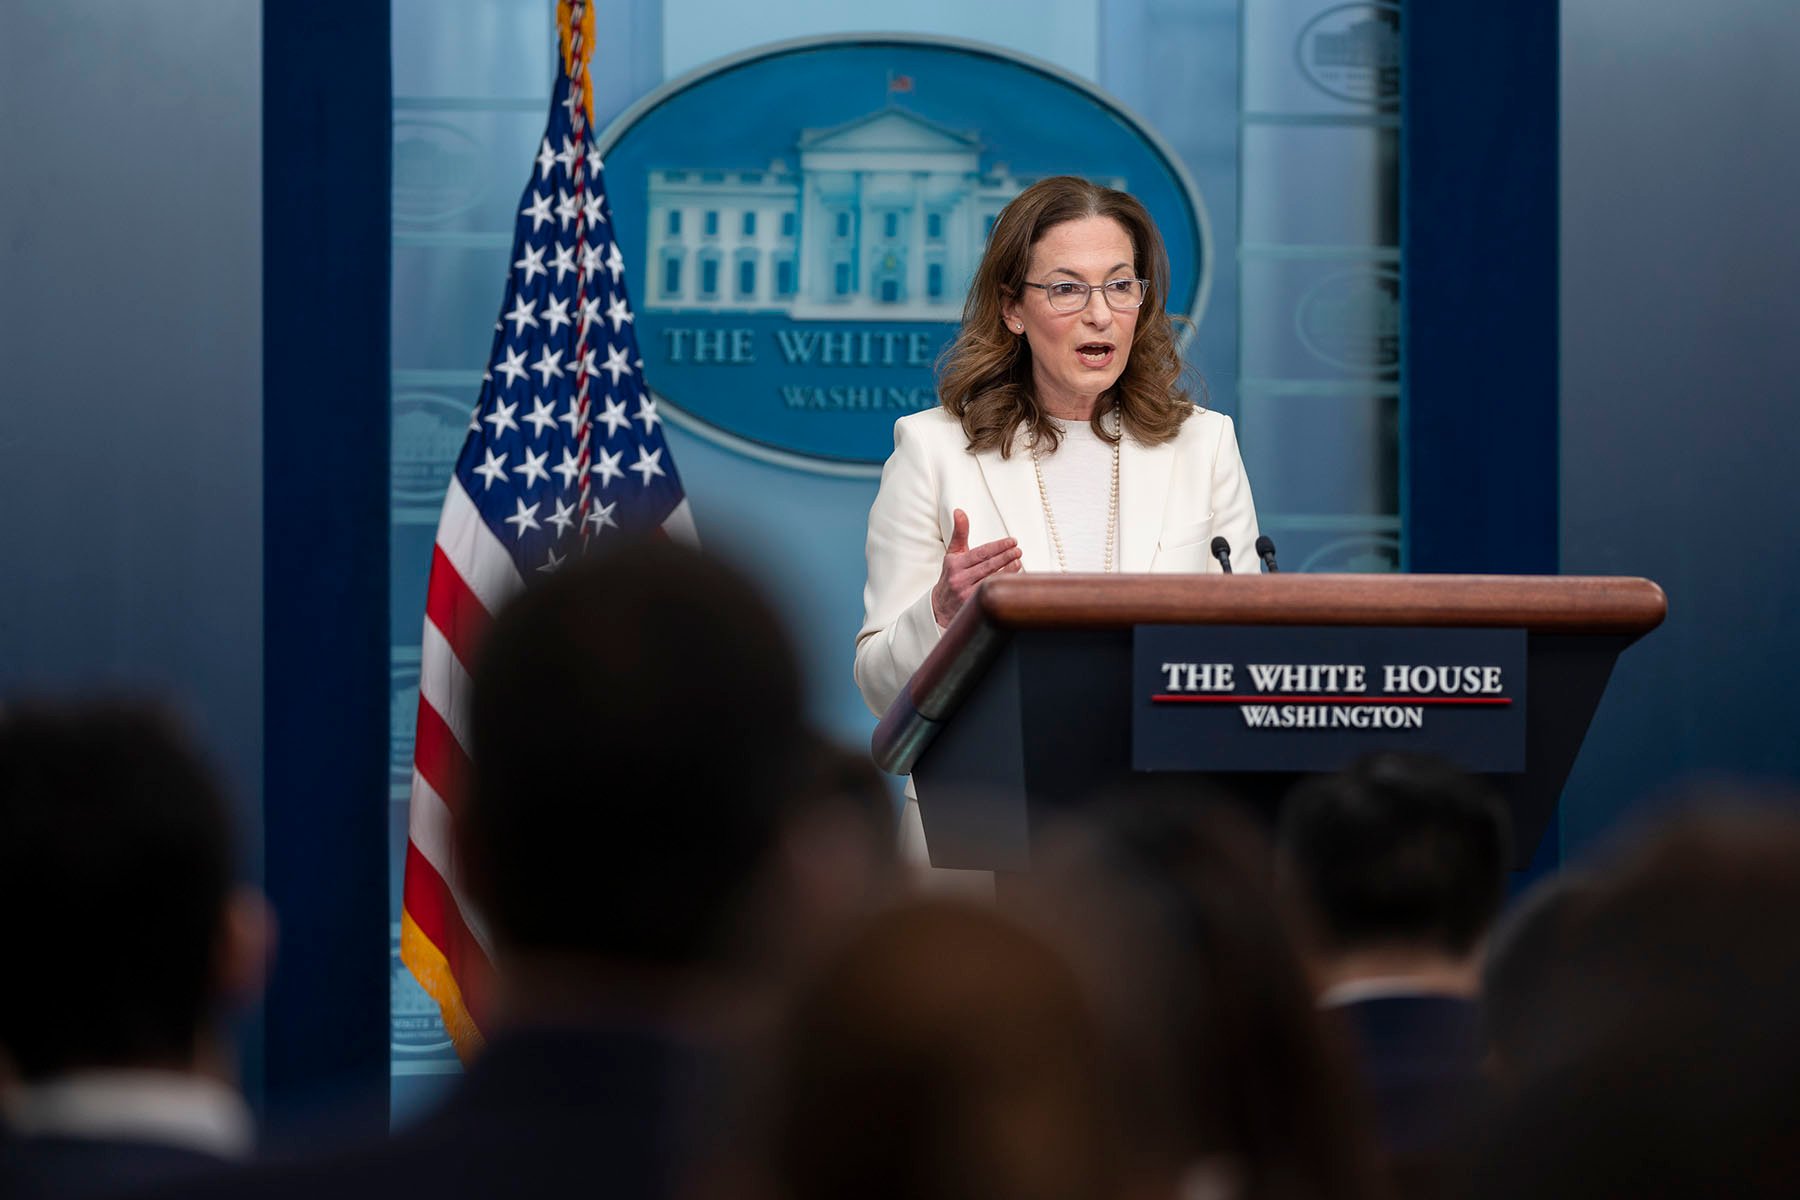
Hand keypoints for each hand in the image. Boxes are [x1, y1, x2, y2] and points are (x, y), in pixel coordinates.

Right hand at [932, 509, 1021, 627]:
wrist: (941, 606)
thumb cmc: (951, 575)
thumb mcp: (953, 553)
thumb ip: (959, 533)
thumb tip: (959, 511)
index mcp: (955, 563)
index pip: (981, 553)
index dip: (998, 547)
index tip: (1012, 541)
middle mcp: (959, 578)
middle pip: (987, 566)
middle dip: (1005, 557)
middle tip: (1018, 550)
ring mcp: (966, 593)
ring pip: (991, 580)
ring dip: (1007, 571)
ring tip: (1018, 562)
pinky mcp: (972, 606)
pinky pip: (991, 593)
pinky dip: (1003, 585)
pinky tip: (1013, 579)